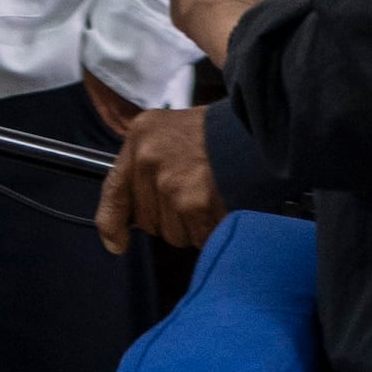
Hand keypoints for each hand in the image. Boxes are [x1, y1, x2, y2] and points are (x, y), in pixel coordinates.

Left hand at [86, 79, 227, 254]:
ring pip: (173, 233)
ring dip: (192, 227)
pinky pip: (197, 237)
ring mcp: (171, 183)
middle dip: (170, 218)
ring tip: (211, 197)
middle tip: (194, 195)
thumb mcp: (170, 132)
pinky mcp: (196, 202)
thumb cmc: (217, 133)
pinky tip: (222, 207)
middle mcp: (148, 160)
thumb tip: (129, 220)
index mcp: (139, 137)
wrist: (259, 127)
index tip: (116, 244)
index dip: (112, 224)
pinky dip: (212, 230)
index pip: (114, 190)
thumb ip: (146, 165)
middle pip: (148, 221)